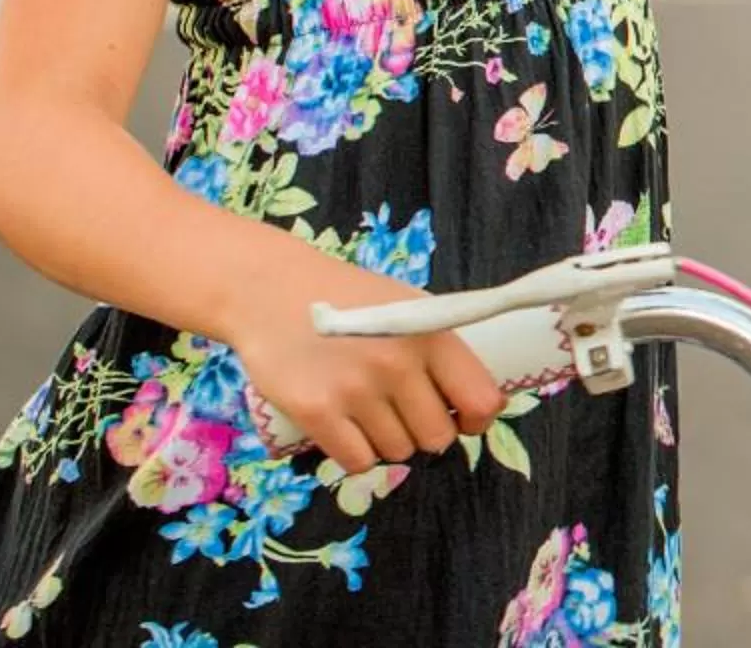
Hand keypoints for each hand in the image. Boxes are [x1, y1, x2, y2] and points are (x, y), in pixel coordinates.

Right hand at [221, 251, 507, 475]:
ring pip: (398, 452)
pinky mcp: (316, 412)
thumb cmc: (346, 297)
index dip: (475, 418)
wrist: (269, 289)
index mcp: (430, 335)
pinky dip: (357, 455)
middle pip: (437, 438)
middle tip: (404, 414)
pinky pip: (358, 462)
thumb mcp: (406, 306)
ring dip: (389, 443)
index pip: (481, 401)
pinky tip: (348, 431)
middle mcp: (398, 365)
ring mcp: (356, 391)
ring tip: (370, 414)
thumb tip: (477, 399)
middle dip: (425, 432)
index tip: (460, 417)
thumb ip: (438, 348)